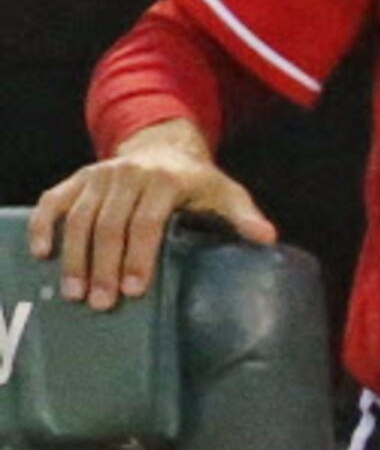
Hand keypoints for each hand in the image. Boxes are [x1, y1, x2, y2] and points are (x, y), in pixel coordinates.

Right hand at [26, 124, 274, 311]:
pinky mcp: (79, 178)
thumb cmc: (197, 182)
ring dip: (74, 257)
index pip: (148, 223)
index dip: (140, 257)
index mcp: (166, 180)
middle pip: (110, 225)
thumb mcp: (225, 193)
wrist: (165, 147)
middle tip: (101, 303)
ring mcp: (100, 175)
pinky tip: (41, 253)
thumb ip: (243, 216)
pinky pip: (54, 201)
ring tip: (74, 293)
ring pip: (80, 218)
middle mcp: (129, 174)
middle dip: (104, 266)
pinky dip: (43, 225)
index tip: (134, 290)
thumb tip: (267, 239)